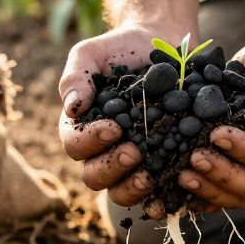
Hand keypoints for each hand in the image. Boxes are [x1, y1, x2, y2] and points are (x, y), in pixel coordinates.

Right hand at [58, 22, 195, 205]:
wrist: (161, 44)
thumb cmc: (120, 49)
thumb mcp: (92, 54)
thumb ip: (77, 76)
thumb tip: (72, 107)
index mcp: (80, 128)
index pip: (75, 145)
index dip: (90, 142)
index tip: (113, 127)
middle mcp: (101, 152)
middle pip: (94, 176)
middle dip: (112, 168)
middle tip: (134, 152)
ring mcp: (131, 163)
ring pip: (121, 192)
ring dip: (133, 188)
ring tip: (151, 174)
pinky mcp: (160, 166)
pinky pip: (156, 193)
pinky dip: (162, 199)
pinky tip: (172, 194)